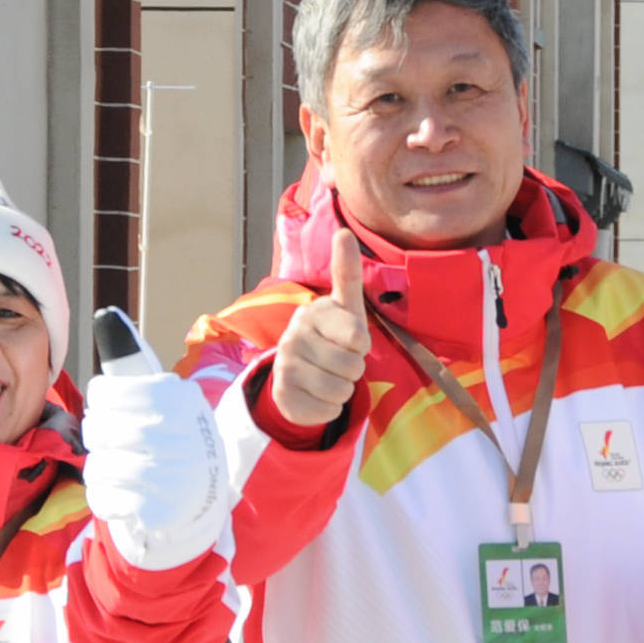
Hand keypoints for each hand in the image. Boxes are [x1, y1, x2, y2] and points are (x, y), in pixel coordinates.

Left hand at [82, 371, 228, 570]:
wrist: (200, 503)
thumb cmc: (168, 439)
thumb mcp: (159, 397)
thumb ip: (130, 360)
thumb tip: (106, 317)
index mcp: (180, 397)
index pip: (107, 392)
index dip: (99, 403)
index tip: (107, 409)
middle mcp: (183, 433)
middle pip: (102, 430)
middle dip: (97, 437)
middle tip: (110, 442)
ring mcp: (176, 475)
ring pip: (100, 466)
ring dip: (98, 469)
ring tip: (114, 469)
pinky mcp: (164, 511)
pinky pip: (105, 499)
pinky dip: (103, 497)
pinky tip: (120, 494)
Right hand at [268, 228, 370, 428]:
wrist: (297, 371)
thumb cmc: (331, 335)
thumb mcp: (345, 307)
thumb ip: (346, 272)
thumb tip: (345, 231)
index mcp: (313, 313)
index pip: (357, 337)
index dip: (361, 344)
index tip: (349, 339)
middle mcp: (293, 336)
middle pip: (352, 367)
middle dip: (353, 370)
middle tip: (337, 361)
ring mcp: (285, 365)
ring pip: (341, 391)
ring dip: (343, 390)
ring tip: (327, 376)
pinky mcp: (283, 394)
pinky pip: (327, 411)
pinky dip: (329, 409)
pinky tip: (316, 394)